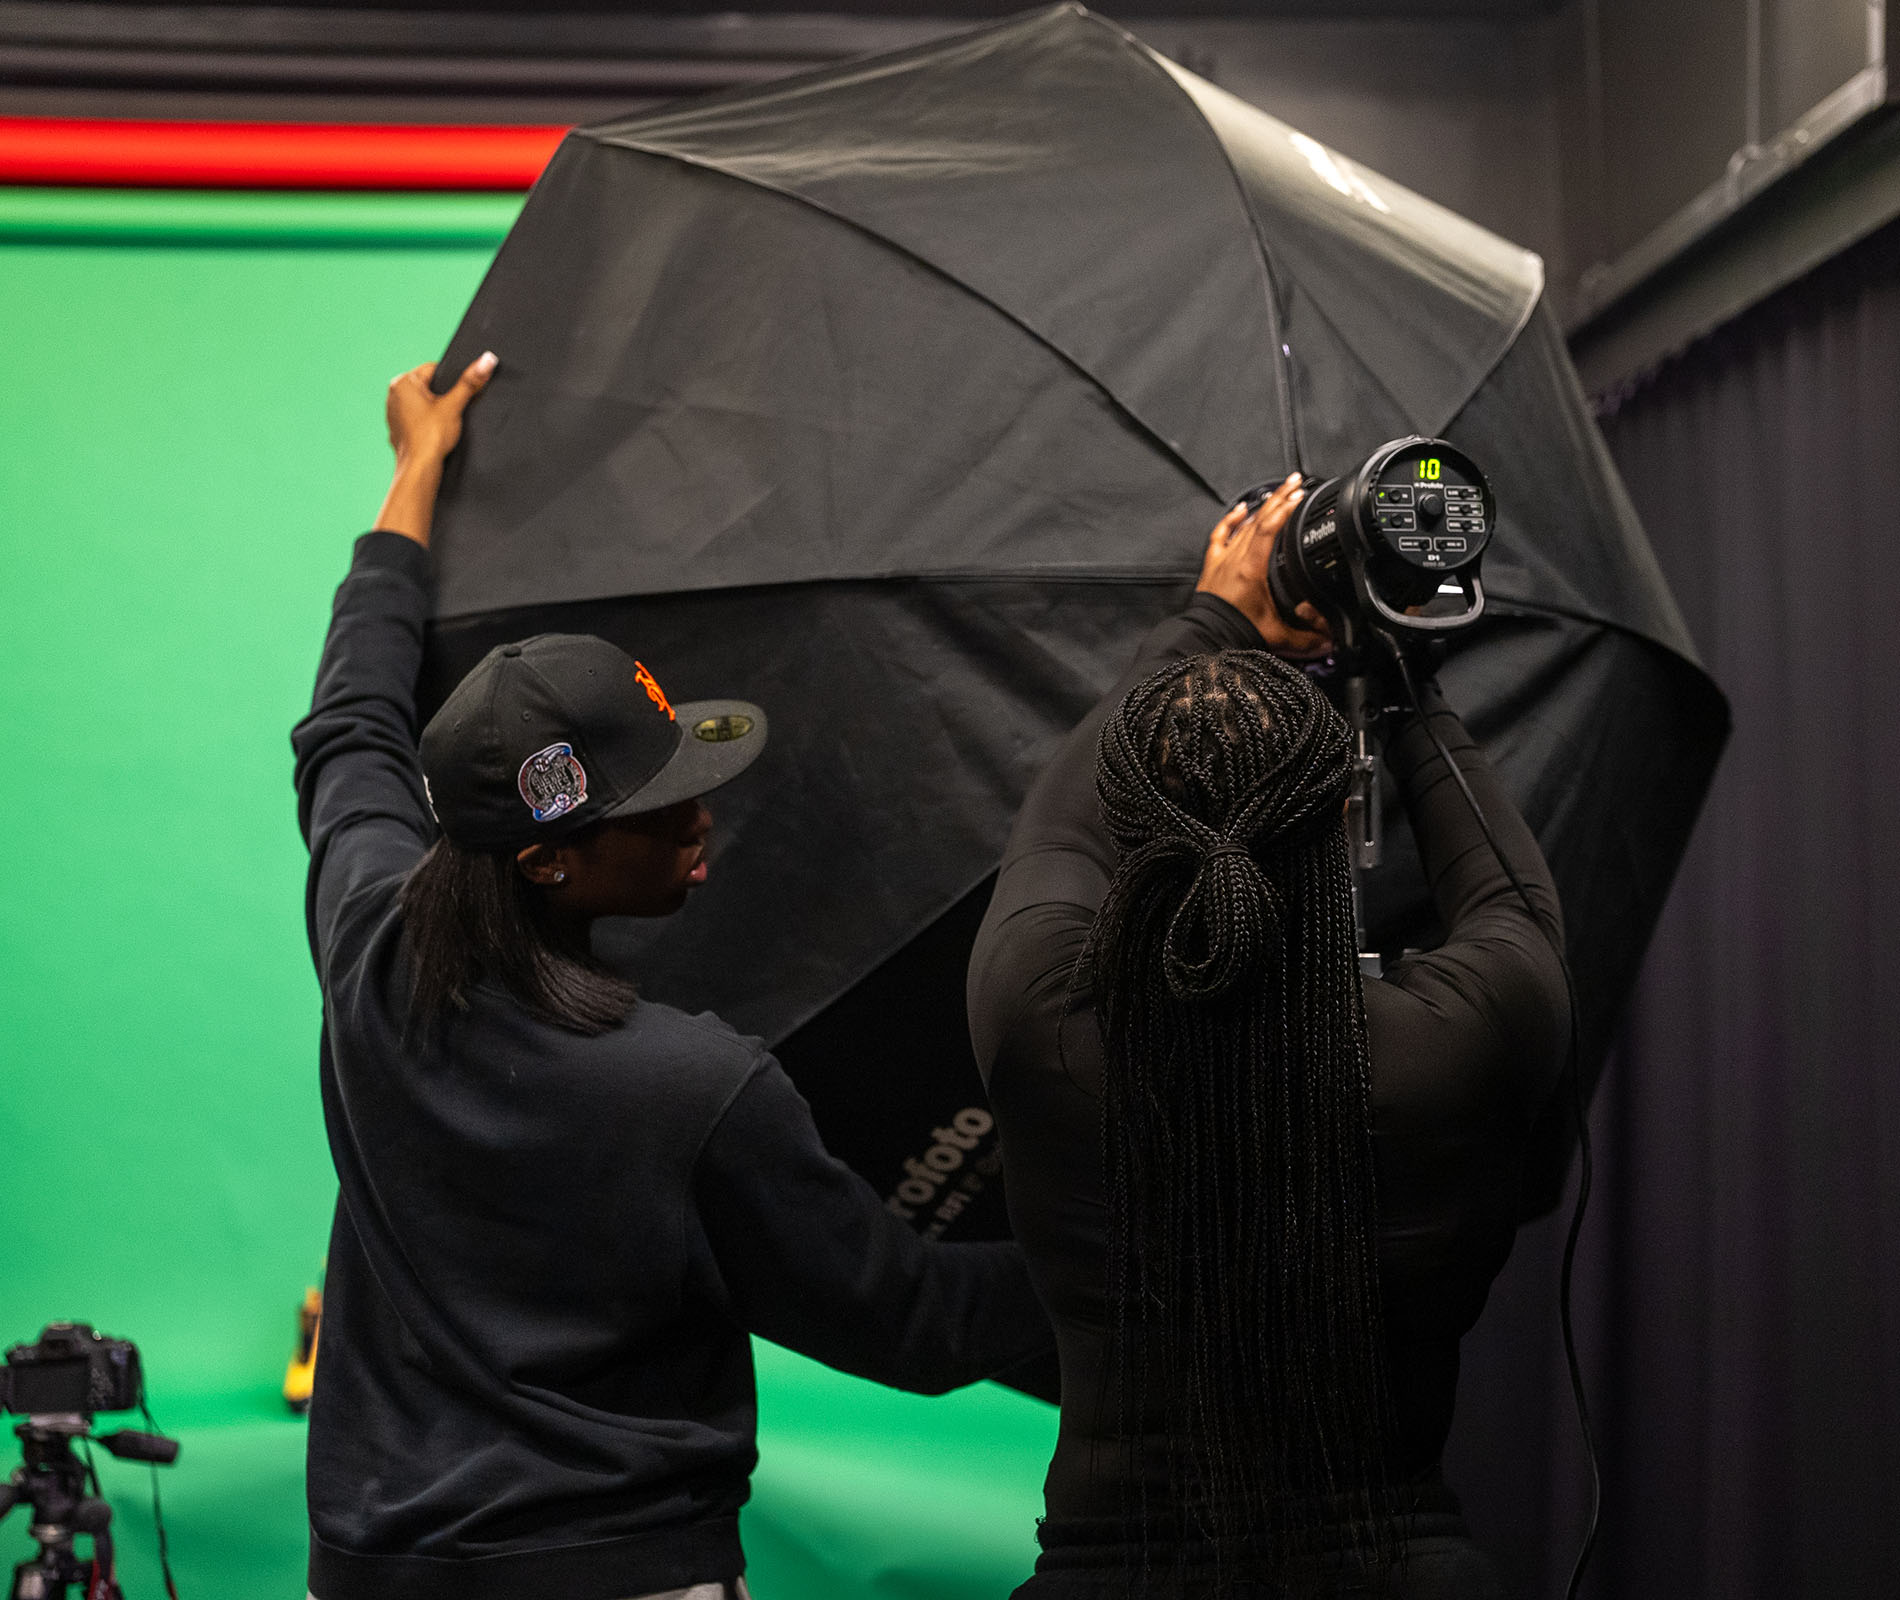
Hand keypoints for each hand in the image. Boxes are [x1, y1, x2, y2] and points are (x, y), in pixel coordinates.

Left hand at [375, 351, 497, 547]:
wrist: (419, 468)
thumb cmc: (431, 437)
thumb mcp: (455, 405)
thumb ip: (471, 381)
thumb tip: (487, 359)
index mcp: (403, 382)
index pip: (434, 370)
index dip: (450, 384)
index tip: (454, 399)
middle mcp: (393, 394)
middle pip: (428, 387)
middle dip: (441, 398)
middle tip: (448, 414)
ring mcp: (392, 412)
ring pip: (421, 403)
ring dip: (433, 411)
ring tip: (439, 426)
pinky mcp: (396, 428)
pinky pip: (415, 419)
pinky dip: (424, 425)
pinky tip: (432, 435)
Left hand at [1194, 474, 1333, 657]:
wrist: (1205, 640)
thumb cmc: (1234, 634)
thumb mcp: (1277, 636)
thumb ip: (1307, 638)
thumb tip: (1330, 641)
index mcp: (1251, 569)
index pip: (1269, 529)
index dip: (1285, 510)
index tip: (1299, 496)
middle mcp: (1235, 559)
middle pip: (1259, 519)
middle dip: (1280, 498)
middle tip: (1295, 482)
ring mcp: (1223, 560)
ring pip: (1243, 524)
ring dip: (1262, 507)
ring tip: (1278, 492)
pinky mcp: (1213, 565)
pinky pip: (1221, 535)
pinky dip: (1231, 520)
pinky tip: (1241, 509)